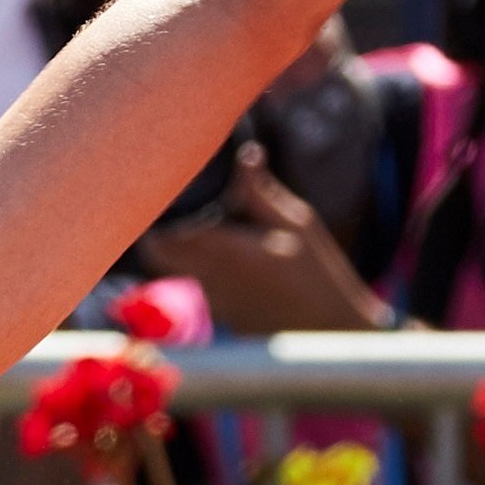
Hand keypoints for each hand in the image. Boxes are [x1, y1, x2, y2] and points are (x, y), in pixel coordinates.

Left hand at [136, 153, 388, 336]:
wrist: (331, 331)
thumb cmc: (319, 273)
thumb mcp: (298, 223)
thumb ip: (260, 193)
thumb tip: (246, 154)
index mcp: (228, 252)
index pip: (163, 237)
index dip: (153, 216)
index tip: (160, 194)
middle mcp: (211, 281)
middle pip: (156, 255)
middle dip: (157, 232)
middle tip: (171, 208)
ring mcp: (213, 304)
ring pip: (175, 270)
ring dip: (180, 251)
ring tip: (206, 229)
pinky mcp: (221, 317)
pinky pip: (198, 286)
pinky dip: (202, 271)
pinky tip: (229, 260)